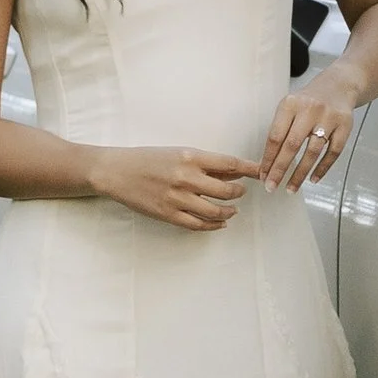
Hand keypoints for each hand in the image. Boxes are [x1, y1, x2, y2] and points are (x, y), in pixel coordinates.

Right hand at [91, 147, 259, 230]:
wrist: (115, 171)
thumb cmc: (147, 158)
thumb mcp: (177, 152)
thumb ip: (205, 162)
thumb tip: (233, 170)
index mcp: (190, 156)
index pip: (230, 163)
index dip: (249, 169)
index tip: (262, 171)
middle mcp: (186, 177)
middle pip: (227, 189)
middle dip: (239, 192)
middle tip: (243, 192)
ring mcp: (177, 198)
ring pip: (216, 210)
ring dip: (229, 211)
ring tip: (233, 210)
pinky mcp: (168, 214)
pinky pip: (198, 225)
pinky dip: (213, 225)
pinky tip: (220, 223)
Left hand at [259, 76, 359, 191]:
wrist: (339, 85)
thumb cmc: (309, 101)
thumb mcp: (290, 106)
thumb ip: (280, 128)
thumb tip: (268, 162)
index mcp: (290, 104)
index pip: (275, 136)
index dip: (268, 158)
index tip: (263, 175)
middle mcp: (309, 109)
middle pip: (292, 145)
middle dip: (280, 169)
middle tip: (271, 187)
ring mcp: (329, 118)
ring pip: (312, 151)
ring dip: (300, 174)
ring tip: (291, 188)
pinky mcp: (345, 126)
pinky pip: (333, 152)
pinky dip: (322, 168)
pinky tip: (313, 179)